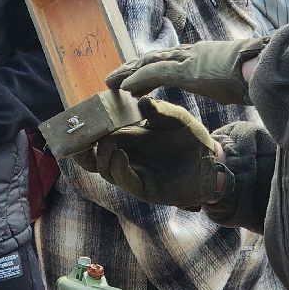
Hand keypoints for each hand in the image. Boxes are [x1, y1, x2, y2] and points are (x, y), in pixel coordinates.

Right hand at [72, 96, 223, 208]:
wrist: (211, 162)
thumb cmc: (191, 138)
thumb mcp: (176, 119)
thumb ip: (160, 111)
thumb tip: (141, 101)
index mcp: (128, 137)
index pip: (97, 136)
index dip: (85, 130)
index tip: (77, 119)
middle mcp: (125, 155)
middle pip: (91, 157)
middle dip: (81, 149)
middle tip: (78, 137)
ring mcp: (133, 172)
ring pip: (104, 169)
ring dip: (101, 156)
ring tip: (107, 141)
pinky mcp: (144, 188)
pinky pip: (124, 181)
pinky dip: (118, 169)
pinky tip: (120, 155)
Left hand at [106, 37, 268, 105]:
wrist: (264, 69)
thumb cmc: (256, 77)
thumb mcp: (237, 81)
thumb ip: (228, 85)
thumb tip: (233, 91)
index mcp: (202, 56)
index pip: (170, 60)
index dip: (151, 68)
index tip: (138, 78)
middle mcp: (191, 53)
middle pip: (154, 58)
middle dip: (133, 68)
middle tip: (115, 77)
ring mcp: (188, 60)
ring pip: (149, 63)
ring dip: (128, 73)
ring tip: (111, 83)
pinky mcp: (186, 70)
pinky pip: (155, 73)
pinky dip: (138, 80)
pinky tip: (124, 88)